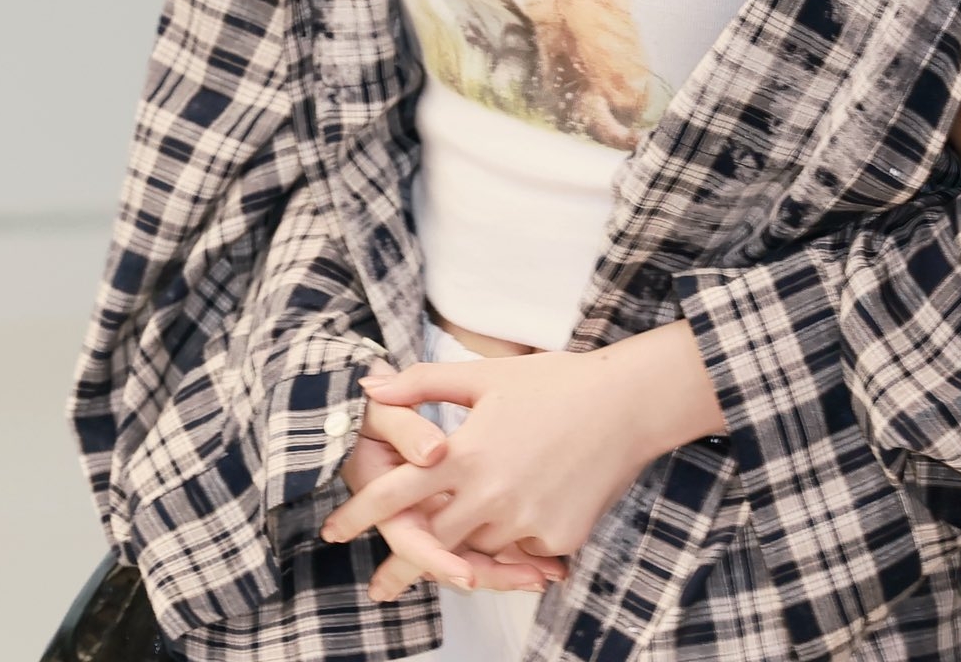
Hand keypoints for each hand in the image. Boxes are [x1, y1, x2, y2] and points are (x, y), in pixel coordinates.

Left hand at [321, 345, 662, 571]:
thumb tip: (370, 385)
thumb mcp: (485, 376)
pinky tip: (515, 535)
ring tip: (453, 558)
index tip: (334, 532)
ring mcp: (525, 521)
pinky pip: (521, 553)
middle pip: (430, 542)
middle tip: (381, 585)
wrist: (627, 404)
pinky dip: (512, 547)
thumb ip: (422, 384)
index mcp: (465, 453)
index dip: (359, 514)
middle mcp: (490, 494)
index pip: (395, 494)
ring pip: (478, 550)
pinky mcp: (558, 539)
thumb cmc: (555, 382)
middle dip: (402, 564)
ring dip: (464, 551)